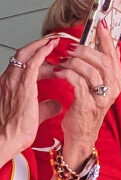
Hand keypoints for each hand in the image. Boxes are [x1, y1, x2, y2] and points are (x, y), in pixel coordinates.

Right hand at [0, 37, 59, 164]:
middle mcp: (9, 80)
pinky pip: (32, 62)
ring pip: (26, 55)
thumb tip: (57, 104)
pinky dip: (42, 51)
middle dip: (37, 47)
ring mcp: (14, 81)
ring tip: (53, 40)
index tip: (49, 57)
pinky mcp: (22, 85)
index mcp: (10, 87)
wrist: (4, 139)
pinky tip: (51, 46)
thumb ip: (45, 107)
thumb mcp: (34, 116)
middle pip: (22, 56)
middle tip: (52, 42)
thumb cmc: (14, 132)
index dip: (36, 60)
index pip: (23, 67)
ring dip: (41, 45)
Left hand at [55, 21, 120, 165]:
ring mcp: (102, 97)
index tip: (100, 23)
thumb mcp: (101, 85)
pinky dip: (66, 73)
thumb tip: (110, 46)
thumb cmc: (88, 108)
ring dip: (74, 62)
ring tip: (63, 61)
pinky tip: (59, 72)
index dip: (107, 38)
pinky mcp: (88, 104)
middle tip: (70, 47)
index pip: (114, 55)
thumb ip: (105, 67)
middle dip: (85, 50)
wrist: (82, 133)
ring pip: (91, 70)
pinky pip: (78, 82)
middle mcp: (114, 88)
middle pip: (104, 61)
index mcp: (118, 81)